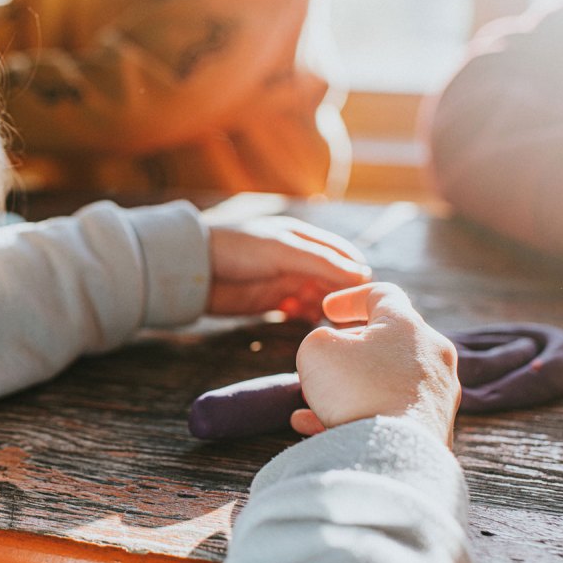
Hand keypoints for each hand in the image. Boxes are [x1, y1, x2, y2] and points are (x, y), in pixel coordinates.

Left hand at [205, 215, 371, 320]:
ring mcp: (285, 281)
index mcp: (302, 237)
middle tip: (355, 317)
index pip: (342, 254)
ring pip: (319, 297)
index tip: (367, 294)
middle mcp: (297, 259)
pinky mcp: (272, 302)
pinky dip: (309, 318)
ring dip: (328, 309)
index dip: (356, 273)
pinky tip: (314, 325)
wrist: (195, 270)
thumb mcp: (284, 251)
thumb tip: (363, 274)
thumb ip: (322, 263)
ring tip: (337, 325)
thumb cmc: (237, 249)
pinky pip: (300, 311)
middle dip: (343, 295)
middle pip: (333, 279)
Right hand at [292, 282, 460, 446]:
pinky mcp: (434, 428)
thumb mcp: (318, 348)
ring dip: (350, 386)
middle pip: (387, 341)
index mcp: (408, 325)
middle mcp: (432, 355)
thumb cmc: (356, 389)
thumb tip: (335, 355)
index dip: (350, 298)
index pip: (382, 295)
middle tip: (324, 362)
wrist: (394, 453)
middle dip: (349, 351)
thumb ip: (322, 339)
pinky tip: (318, 427)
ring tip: (314, 401)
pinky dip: (358, 415)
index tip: (328, 311)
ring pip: (386, 381)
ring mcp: (438, 394)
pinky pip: (390, 413)